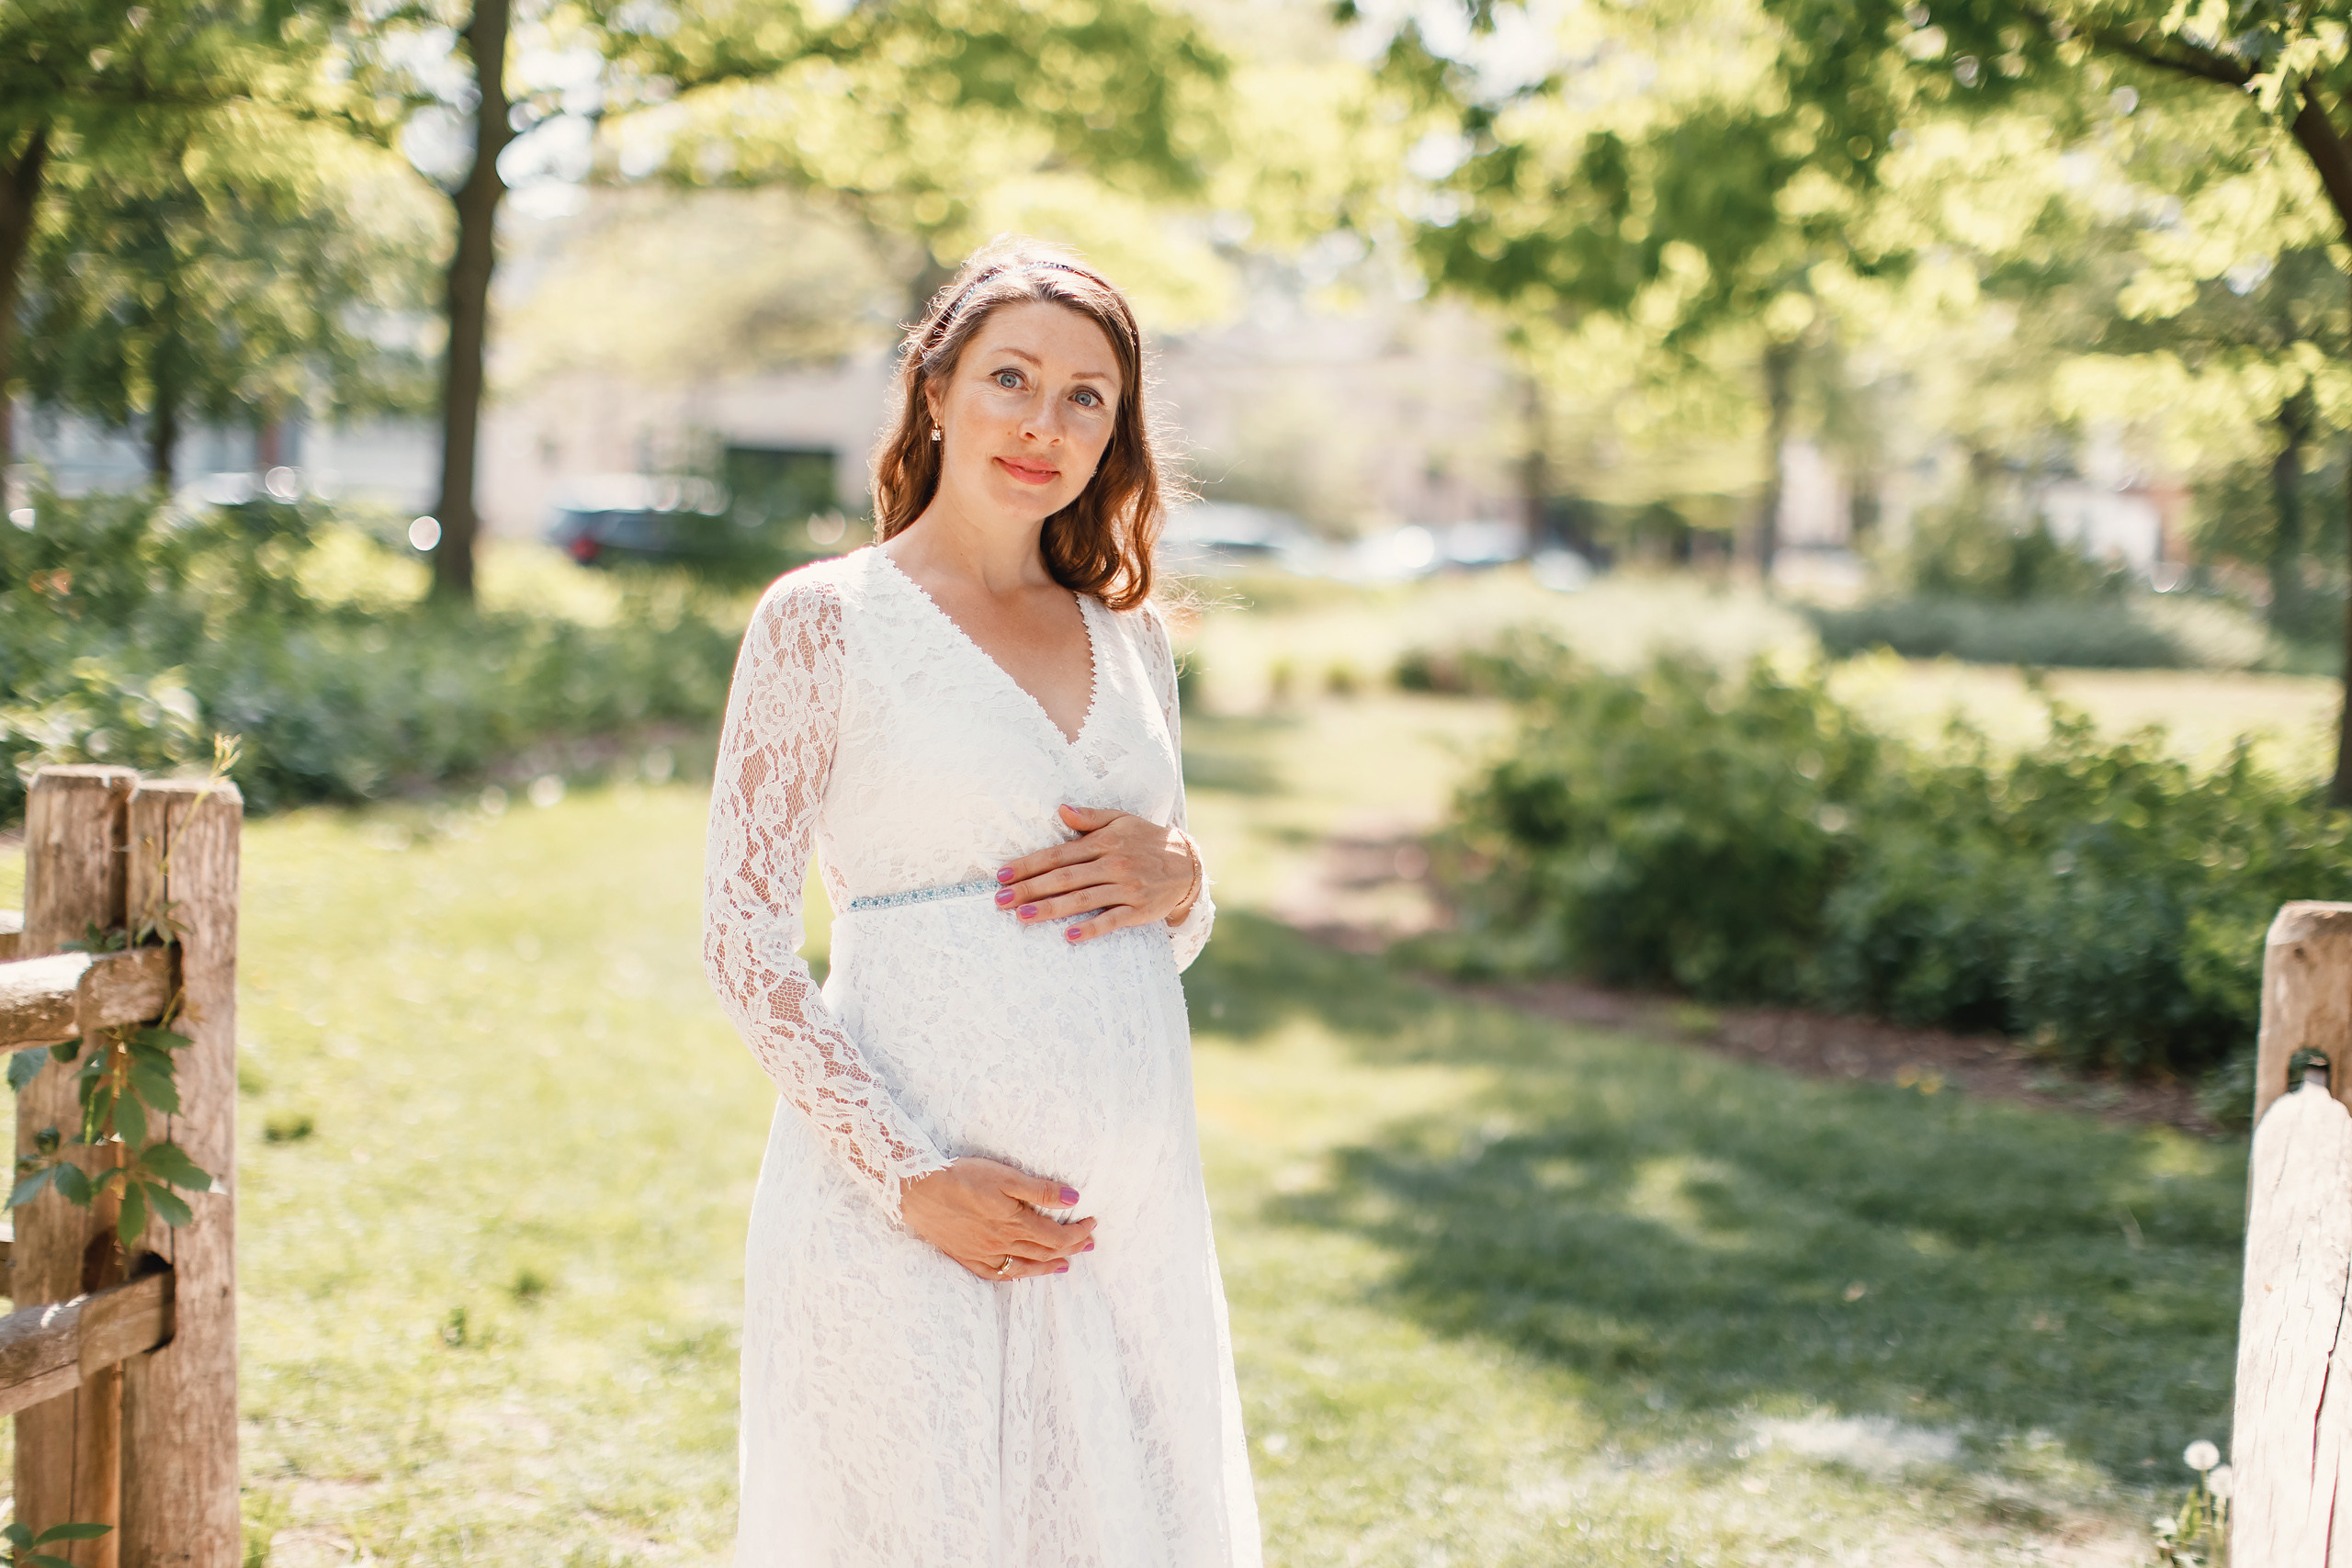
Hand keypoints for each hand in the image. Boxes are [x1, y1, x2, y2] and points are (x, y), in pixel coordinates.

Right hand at [900, 1157, 1098, 1280]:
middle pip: (1045, 1252)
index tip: (1092, 1223)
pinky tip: (1021, 1272)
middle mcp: (1002, 1244)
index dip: (1079, 1233)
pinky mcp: (966, 1256)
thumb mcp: (1006, 1177)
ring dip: (1048, 1266)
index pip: (1057, 1236)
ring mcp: (983, 1254)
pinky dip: (1015, 1275)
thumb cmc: (962, 1177)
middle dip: (1071, 1248)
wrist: (917, 1190)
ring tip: (1065, 1265)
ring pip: (1024, 1266)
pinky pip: (997, 1274)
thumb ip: (1040, 1191)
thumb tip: (1074, 1200)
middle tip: (1089, 1244)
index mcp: (1015, 1224)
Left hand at [994, 804, 1198, 943]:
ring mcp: (1126, 888)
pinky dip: (1092, 928)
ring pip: (1083, 900)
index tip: (1002, 876)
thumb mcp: (1121, 820)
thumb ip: (1090, 817)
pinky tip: (1070, 936)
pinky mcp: (1139, 910)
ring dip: (1051, 909)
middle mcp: (1113, 864)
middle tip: (1001, 900)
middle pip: (1064, 878)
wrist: (1188, 864)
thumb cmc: (1147, 841)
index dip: (1029, 865)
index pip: (1058, 854)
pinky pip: (1112, 921)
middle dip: (1030, 889)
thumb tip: (1061, 809)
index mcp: (1104, 842)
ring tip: (1023, 916)